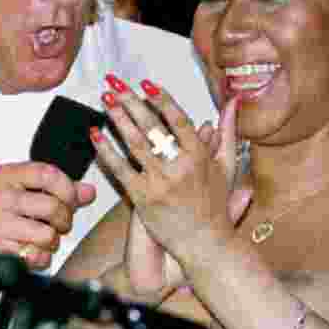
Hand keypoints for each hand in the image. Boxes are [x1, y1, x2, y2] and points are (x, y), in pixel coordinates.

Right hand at [0, 161, 95, 269]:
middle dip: (64, 221)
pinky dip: (38, 259)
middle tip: (58, 225)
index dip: (68, 189)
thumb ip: (55, 190)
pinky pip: (36, 258)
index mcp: (6, 176)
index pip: (49, 174)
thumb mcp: (17, 191)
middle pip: (54, 208)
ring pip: (48, 236)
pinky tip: (27, 252)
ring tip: (39, 239)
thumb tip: (88, 192)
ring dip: (50, 243)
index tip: (71, 199)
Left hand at [122, 95, 251, 295]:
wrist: (205, 244)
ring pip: (134, 145)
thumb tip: (233, 100)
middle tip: (115, 84)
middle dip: (131, 102)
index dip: (162, 100)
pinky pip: (121, 170)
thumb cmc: (216, 205)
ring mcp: (160, 184)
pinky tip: (95, 135)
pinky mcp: (143, 200)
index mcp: (201, 156)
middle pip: (152, 127)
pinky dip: (107, 152)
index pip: (179, 120)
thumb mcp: (228, 166)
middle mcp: (180, 167)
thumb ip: (228, 131)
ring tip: (105, 101)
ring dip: (117, 119)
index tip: (146, 84)